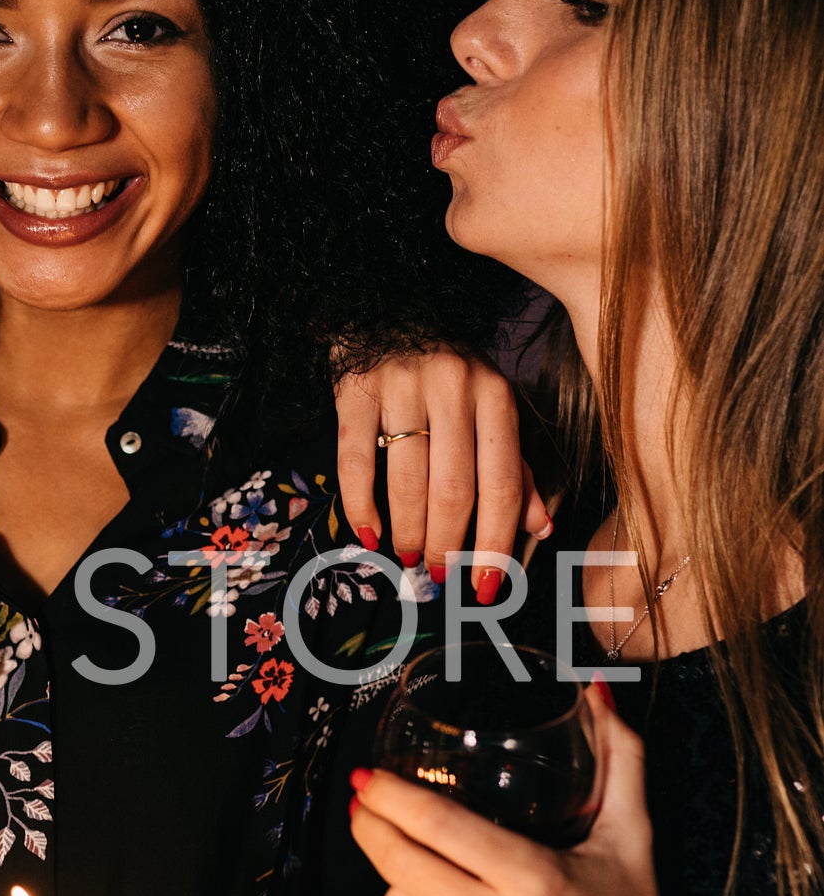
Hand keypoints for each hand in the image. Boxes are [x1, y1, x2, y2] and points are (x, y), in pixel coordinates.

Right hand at [334, 353, 551, 590]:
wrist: (384, 310)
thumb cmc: (445, 370)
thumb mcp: (490, 408)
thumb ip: (515, 467)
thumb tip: (539, 529)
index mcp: (496, 396)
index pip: (503, 483)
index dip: (495, 542)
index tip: (485, 586)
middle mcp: (454, 388)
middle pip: (455, 489)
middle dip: (446, 544)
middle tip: (438, 575)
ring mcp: (402, 387)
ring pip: (408, 481)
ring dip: (407, 531)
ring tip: (407, 556)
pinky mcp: (356, 390)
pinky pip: (356, 461)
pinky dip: (361, 505)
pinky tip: (367, 532)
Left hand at [349, 691, 683, 895]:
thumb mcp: (632, 836)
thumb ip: (621, 758)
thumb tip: (601, 692)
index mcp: (535, 881)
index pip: (436, 827)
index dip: (389, 797)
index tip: (368, 777)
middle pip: (398, 866)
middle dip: (368, 827)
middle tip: (363, 802)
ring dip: (392, 873)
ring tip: (403, 848)